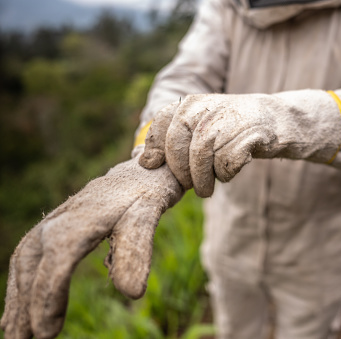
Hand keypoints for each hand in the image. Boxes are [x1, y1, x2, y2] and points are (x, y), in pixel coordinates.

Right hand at [0, 156, 183, 338]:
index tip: (47, 334)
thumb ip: (137, 250)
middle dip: (25, 306)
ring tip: (15, 336)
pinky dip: (20, 284)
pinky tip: (19, 310)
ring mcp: (54, 222)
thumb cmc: (147, 195)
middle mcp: (61, 220)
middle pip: (33, 264)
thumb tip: (132, 293)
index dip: (48, 296)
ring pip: (25, 262)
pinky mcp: (55, 227)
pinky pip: (29, 257)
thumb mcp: (148, 217)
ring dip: (17, 299)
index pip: (58, 259)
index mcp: (82, 218)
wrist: (142, 169)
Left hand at [139, 90, 340, 196]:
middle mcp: (207, 107)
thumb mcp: (202, 126)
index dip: (154, 149)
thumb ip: (175, 139)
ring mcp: (229, 119)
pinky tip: (230, 172)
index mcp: (191, 103)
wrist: (276, 120)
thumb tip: (142, 160)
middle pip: (178, 146)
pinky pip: (226, 163)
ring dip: (202, 180)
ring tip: (207, 189)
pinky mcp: (249, 134)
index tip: (153, 166)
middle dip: (180, 172)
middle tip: (189, 186)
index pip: (161, 125)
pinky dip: (225, 174)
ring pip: (201, 156)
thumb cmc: (233, 128)